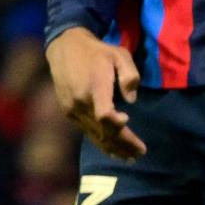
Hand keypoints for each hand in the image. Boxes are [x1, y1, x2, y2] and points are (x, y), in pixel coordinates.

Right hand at [46, 28, 145, 159]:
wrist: (64, 48)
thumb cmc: (96, 51)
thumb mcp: (119, 54)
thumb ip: (129, 76)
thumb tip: (131, 101)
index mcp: (94, 87)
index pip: (104, 115)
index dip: (117, 125)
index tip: (127, 120)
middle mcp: (80, 102)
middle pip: (102, 131)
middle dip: (123, 144)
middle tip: (140, 153)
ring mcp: (72, 109)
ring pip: (94, 135)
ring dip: (112, 147)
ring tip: (130, 157)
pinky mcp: (68, 112)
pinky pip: (86, 131)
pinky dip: (100, 142)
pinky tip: (112, 149)